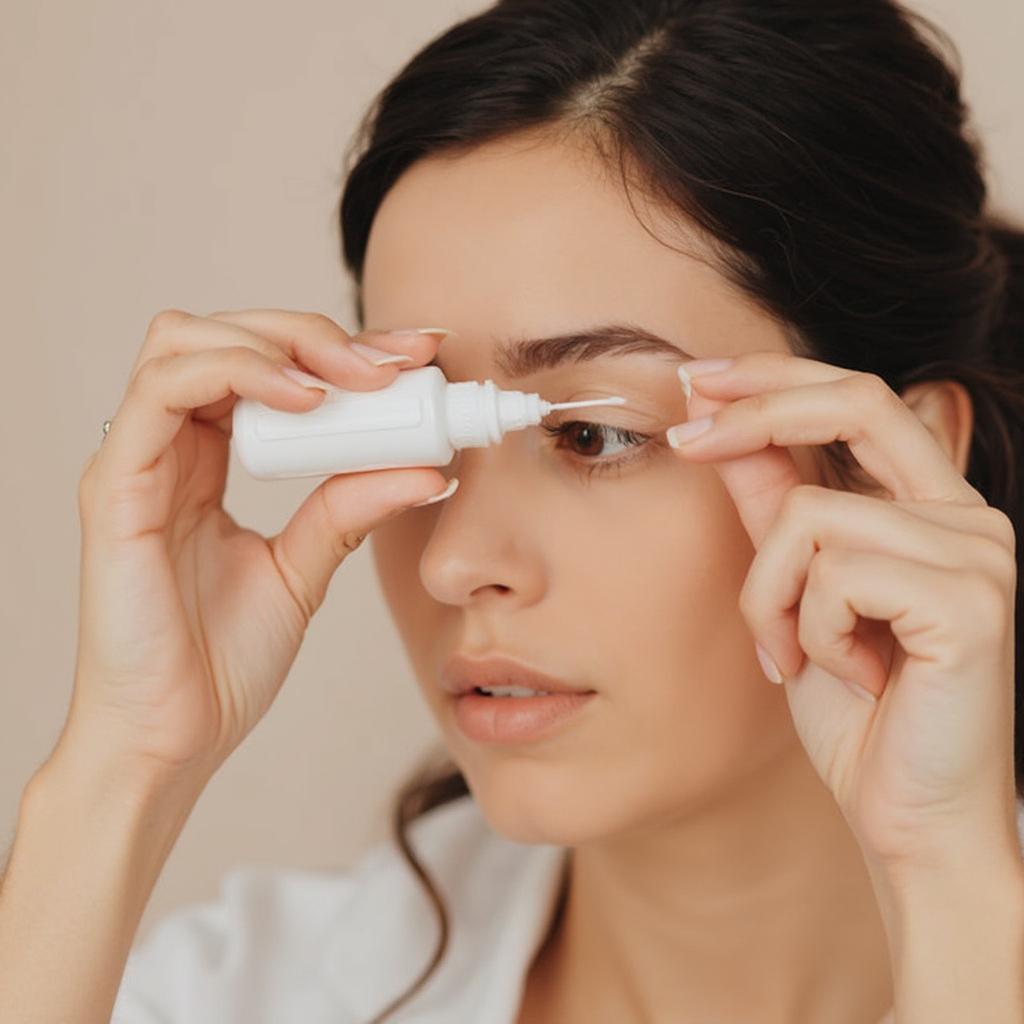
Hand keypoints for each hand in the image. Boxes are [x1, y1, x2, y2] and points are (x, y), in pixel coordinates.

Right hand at [69, 309, 453, 783]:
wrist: (174, 739)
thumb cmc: (219, 663)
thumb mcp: (303, 570)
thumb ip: (347, 511)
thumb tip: (424, 468)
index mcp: (206, 460)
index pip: (264, 366)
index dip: (337, 347)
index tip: (413, 356)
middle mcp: (168, 447)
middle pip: (229, 334)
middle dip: (317, 334)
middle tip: (393, 363)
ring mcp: (137, 461)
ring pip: (189, 340)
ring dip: (282, 343)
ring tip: (353, 379)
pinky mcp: (117, 487)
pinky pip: (163, 391)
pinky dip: (238, 373)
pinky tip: (304, 400)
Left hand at [668, 350, 1018, 874]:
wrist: (908, 817)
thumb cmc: (857, 712)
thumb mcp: (793, 595)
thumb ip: (769, 510)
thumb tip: (720, 426)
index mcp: (933, 508)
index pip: (862, 398)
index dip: (777, 376)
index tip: (696, 380)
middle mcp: (970, 517)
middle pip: (859, 403)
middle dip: (758, 407)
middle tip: (685, 435)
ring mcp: (980, 554)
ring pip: (812, 515)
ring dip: (770, 590)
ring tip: (792, 652)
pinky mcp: (970, 602)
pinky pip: (835, 574)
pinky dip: (809, 627)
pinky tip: (845, 674)